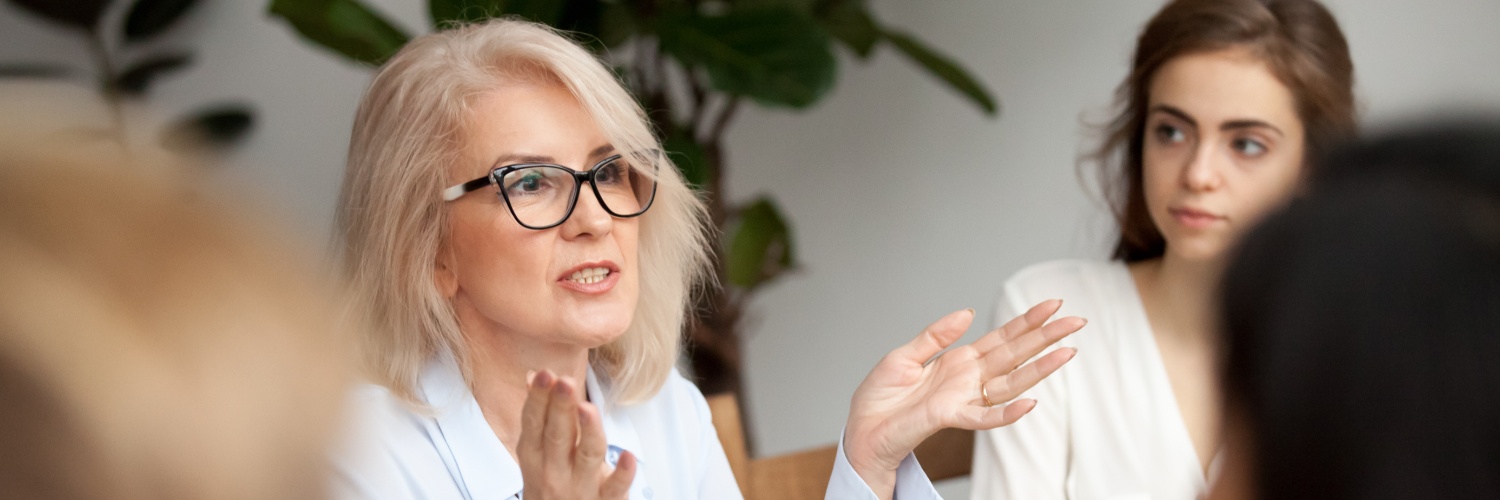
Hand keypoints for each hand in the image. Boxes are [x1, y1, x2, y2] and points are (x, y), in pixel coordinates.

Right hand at [518, 370, 635, 498]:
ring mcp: (580, 488)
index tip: (544, 374)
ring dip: (589, 431)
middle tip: (564, 382)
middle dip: (560, 408)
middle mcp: (554, 472)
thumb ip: (538, 417)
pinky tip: (628, 456)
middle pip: (558, 436)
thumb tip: (532, 377)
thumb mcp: (537, 456)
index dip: (538, 399)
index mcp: (536, 457)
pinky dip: (622, 473)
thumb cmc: (551, 487)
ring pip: (587, 456)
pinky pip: (614, 488)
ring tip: (588, 408)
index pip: (534, 423)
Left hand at [843, 300, 1082, 498]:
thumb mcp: (904, 355)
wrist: (862, 429)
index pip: (1001, 338)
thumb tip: (967, 312)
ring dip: (1040, 369)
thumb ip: (936, 335)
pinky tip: (1031, 403)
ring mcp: (963, 399)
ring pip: (1011, 383)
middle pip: (1015, 355)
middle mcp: (968, 379)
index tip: (1052, 305)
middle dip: (1046, 337)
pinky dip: (1007, 413)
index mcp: (959, 361)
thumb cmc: (880, 398)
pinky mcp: (950, 417)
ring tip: (1068, 353)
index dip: (1027, 321)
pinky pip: (985, 418)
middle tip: (1077, 321)